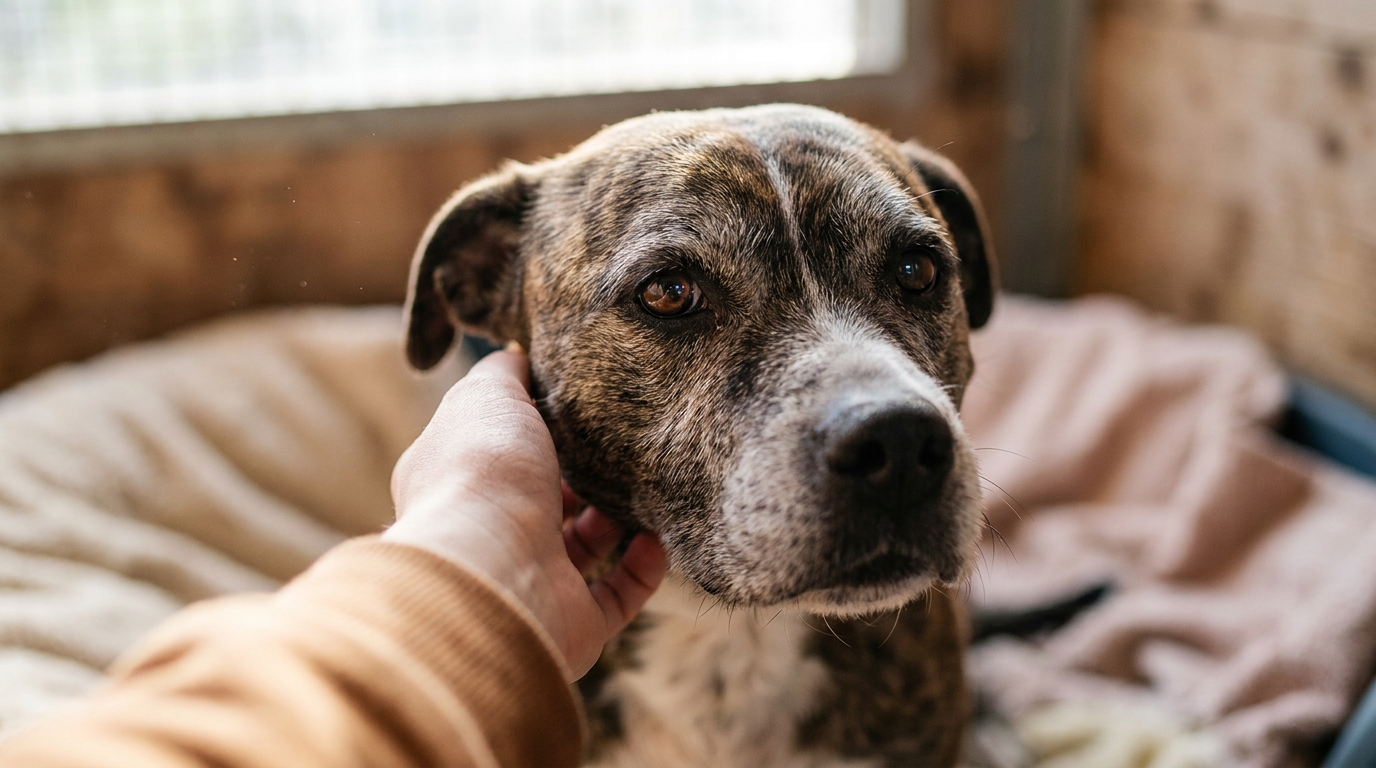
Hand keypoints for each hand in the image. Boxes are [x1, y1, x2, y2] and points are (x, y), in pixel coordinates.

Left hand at [383, 350, 665, 679]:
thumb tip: (519, 354)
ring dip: (618, 518)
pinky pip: (619, 594)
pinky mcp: (572, 623)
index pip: (499, 453)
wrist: (492, 568)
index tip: (579, 406)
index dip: (536, 430)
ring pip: (583, 548)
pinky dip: (645, 565)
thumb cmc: (482, 474)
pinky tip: (660, 534)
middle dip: (584, 476)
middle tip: (622, 444)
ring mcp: (532, 581)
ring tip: (649, 484)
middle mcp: (492, 534)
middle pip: (545, 502)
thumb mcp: (487, 395)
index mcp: (461, 483)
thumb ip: (504, 372)